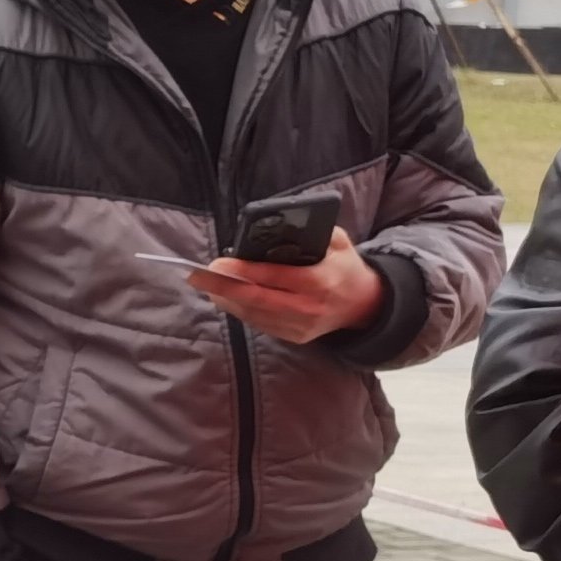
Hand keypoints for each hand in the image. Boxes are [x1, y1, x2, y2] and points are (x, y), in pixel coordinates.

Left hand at [183, 225, 385, 345]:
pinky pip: (259, 323)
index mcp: (320, 281)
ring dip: (225, 299)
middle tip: (196, 275)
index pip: (274, 277)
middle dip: (222, 287)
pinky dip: (239, 310)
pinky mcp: (294, 337)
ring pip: (253, 314)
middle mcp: (308, 307)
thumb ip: (313, 233)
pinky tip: (225, 297)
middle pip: (256, 299)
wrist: (364, 305)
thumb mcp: (338, 243)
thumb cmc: (345, 267)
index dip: (243, 272)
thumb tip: (281, 223)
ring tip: (205, 284)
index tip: (218, 264)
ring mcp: (300, 326)